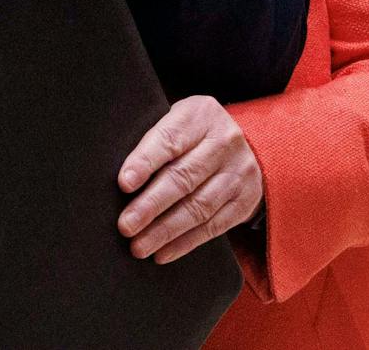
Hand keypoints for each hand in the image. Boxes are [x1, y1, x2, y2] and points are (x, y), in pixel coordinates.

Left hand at [117, 96, 263, 262]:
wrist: (249, 144)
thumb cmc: (194, 132)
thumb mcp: (179, 120)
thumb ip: (155, 139)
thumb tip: (119, 177)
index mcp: (200, 115)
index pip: (169, 140)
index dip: (145, 162)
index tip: (124, 184)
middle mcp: (224, 142)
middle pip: (183, 178)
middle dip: (150, 205)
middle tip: (125, 225)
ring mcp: (239, 173)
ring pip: (199, 207)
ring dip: (165, 230)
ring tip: (139, 245)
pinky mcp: (245, 202)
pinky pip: (213, 226)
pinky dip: (185, 242)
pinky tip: (163, 252)